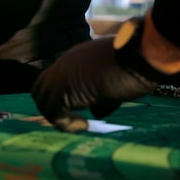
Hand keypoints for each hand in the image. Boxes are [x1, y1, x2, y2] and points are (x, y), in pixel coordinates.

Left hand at [31, 37, 156, 131]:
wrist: (139, 55)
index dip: (59, 96)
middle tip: (73, 120)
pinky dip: (64, 123)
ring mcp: (61, 74)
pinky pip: (52, 110)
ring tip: (81, 124)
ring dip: (57, 116)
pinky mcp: (65, 88)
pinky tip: (85, 125)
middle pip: (40, 87)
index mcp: (75, 59)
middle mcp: (64, 64)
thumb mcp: (115, 82)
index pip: (53, 77)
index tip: (78, 111)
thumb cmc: (135, 65)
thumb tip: (96, 111)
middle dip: (52, 106)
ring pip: (41, 98)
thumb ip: (101, 96)